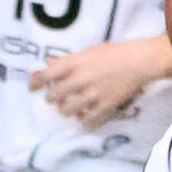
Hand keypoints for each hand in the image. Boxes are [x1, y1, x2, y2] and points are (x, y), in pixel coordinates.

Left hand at [31, 42, 153, 127]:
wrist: (139, 61)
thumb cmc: (114, 52)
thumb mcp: (88, 51)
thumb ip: (69, 60)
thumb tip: (50, 65)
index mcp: (74, 63)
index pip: (47, 74)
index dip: (36, 82)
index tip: (32, 87)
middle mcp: (79, 80)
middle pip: (54, 96)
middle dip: (52, 98)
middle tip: (55, 98)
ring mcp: (91, 95)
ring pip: (67, 111)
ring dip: (65, 110)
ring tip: (69, 108)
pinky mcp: (104, 107)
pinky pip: (87, 121)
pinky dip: (83, 121)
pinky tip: (84, 118)